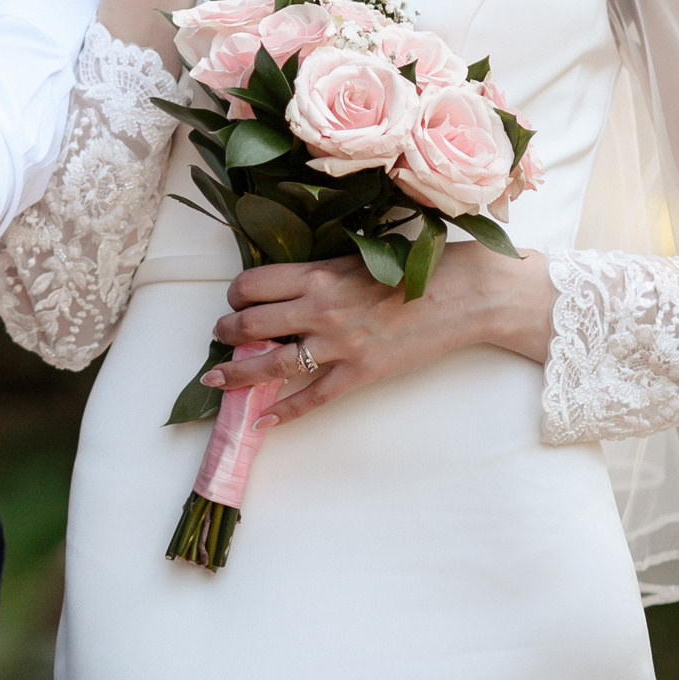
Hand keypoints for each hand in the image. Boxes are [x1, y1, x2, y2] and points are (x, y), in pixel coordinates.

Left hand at [199, 247, 557, 429]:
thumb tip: (286, 285)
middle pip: (251, 323)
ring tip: (216, 379)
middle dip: (227, 330)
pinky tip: (262, 421)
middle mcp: (319, 308)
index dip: (236, 294)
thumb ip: (319, 273)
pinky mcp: (360, 373)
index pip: (252, 284)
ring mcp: (339, 344)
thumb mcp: (356, 258)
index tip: (235, 299)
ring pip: (272, 364)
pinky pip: (313, 397)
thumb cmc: (412, 268)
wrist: (461, 294)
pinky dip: (283, 413)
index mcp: (317, 274)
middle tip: (222, 335)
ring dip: (238, 373)